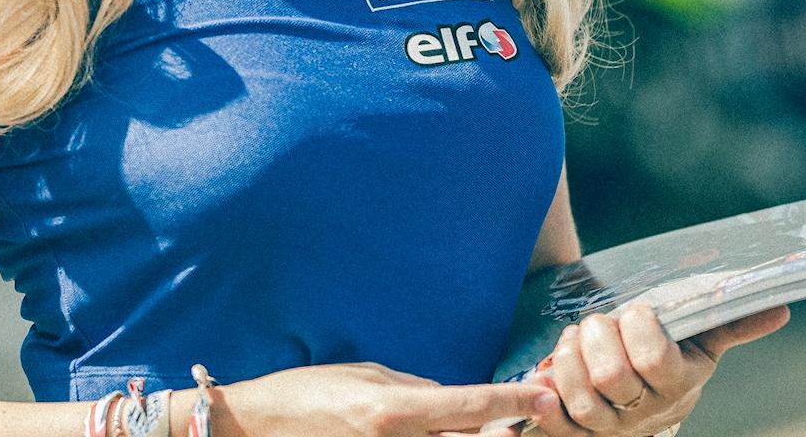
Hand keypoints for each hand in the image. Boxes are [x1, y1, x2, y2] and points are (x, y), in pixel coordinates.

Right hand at [212, 360, 559, 436]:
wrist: (260, 428)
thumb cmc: (307, 393)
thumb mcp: (366, 375)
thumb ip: (417, 389)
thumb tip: (455, 399)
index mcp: (396, 411)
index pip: (471, 405)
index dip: (515, 400)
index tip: (546, 394)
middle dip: (509, 431)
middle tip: (533, 417)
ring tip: (498, 428)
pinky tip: (455, 435)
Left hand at [528, 303, 790, 436]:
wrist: (643, 406)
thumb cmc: (667, 360)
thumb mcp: (698, 343)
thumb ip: (729, 324)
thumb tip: (781, 309)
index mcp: (677, 384)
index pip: (654, 358)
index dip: (638, 327)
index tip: (636, 310)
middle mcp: (644, 411)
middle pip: (612, 377)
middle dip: (596, 338)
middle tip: (597, 322)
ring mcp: (611, 427)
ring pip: (582, 399)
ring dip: (566, 360)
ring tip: (570, 341)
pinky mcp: (578, 434)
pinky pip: (557, 425)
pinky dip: (545, 402)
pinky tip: (540, 386)